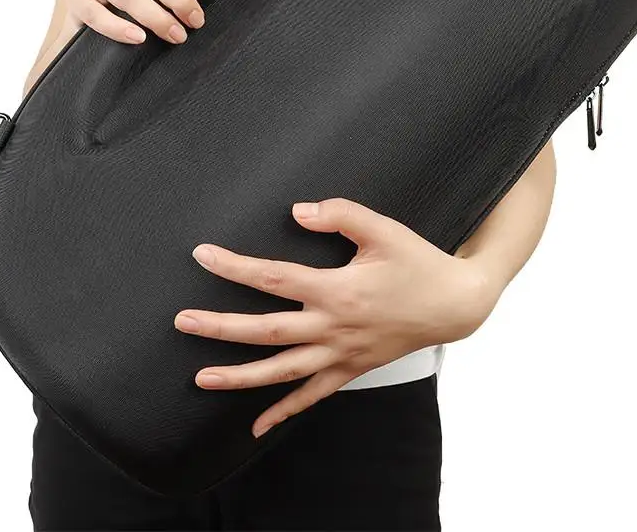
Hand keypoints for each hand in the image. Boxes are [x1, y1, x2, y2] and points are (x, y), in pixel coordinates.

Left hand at [175, 198, 503, 437]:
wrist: (455, 304)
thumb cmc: (418, 262)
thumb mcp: (384, 229)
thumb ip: (341, 215)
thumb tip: (298, 211)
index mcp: (338, 290)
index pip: (273, 278)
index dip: (234, 267)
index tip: (202, 256)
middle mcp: (334, 327)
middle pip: (267, 331)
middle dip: (221, 327)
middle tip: (181, 322)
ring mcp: (341, 354)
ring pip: (282, 371)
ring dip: (240, 376)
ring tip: (201, 378)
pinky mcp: (351, 369)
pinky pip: (313, 396)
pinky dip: (284, 412)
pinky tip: (258, 426)